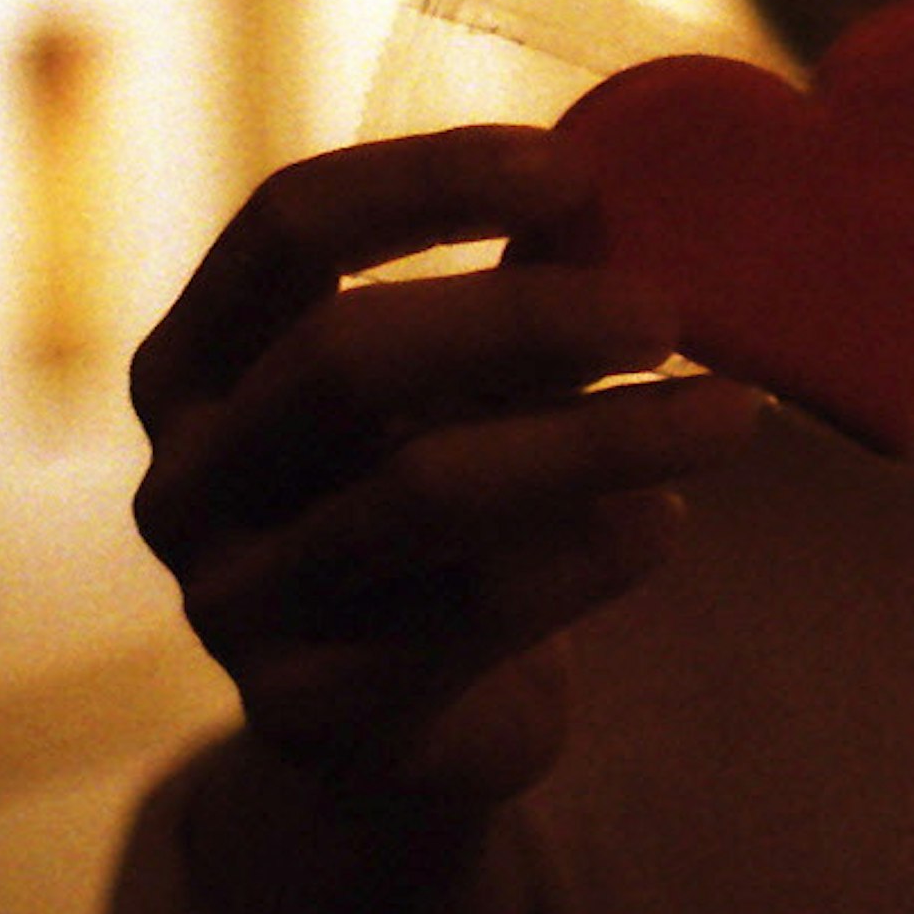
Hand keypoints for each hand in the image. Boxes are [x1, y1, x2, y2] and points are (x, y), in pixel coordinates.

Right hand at [130, 125, 763, 809]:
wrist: (408, 745)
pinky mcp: (308, 712)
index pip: (286, 229)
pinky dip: (590, 555)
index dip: (426, 181)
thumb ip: (514, 300)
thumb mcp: (464, 400)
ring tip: (730, 414)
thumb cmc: (445, 531)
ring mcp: (232, 603)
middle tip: (669, 314)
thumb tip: (614, 193)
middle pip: (348, 357)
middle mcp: (184, 480)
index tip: (571, 168)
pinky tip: (663, 523)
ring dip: (601, 439)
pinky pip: (472, 613)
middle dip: (525, 320)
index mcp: (198, 366)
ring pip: (424, 491)